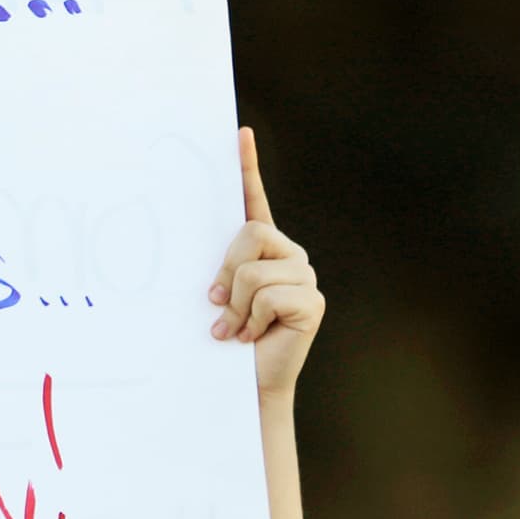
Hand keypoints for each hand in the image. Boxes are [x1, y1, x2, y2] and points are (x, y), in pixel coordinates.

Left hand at [210, 126, 322, 400]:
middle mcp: (288, 253)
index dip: (248, 166)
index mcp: (261, 248)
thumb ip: (218, 270)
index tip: (239, 134)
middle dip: (226, 271)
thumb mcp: (217, 297)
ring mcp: (304, 275)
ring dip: (236, 306)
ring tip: (236, 328)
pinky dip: (251, 320)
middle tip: (218, 305)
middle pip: (251, 233)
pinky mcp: (312, 301)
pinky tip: (253, 336)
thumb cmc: (226, 338)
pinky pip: (268, 296)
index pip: (254, 200)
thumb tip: (207, 274)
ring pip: (254, 270)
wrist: (247, 384)